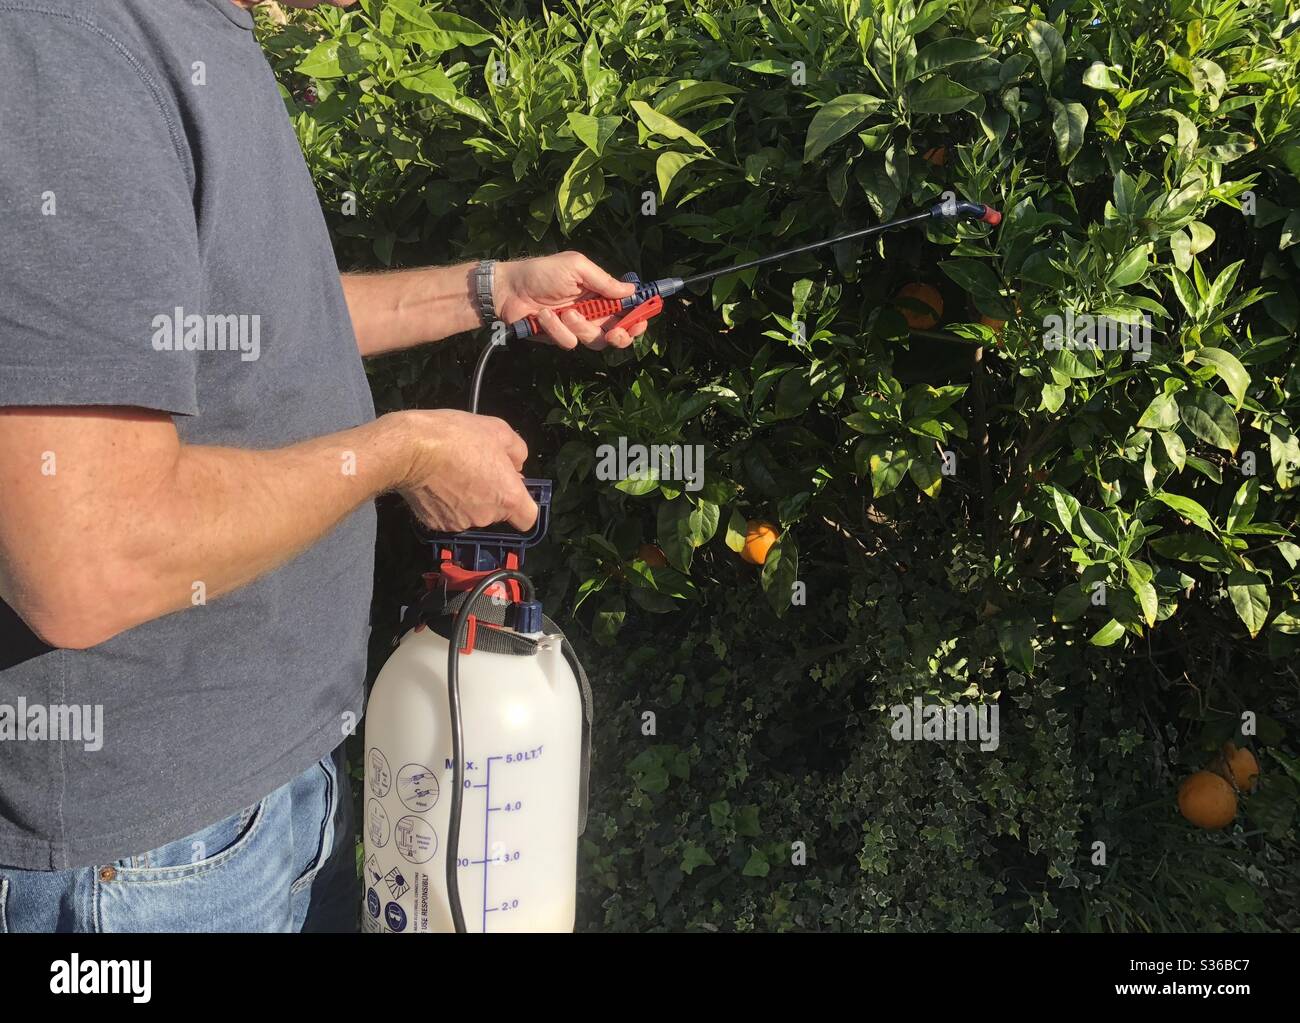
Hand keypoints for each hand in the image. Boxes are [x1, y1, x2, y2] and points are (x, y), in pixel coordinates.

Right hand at [389, 410, 536, 531]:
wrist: (410, 449)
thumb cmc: (457, 436)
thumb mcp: (498, 430)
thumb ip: (517, 451)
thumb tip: (516, 465)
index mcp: (508, 496)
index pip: (528, 519)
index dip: (522, 505)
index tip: (511, 489)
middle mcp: (487, 517)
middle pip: (498, 513)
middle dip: (491, 494)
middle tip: (476, 468)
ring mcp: (461, 523)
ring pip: (473, 514)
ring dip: (468, 498)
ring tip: (453, 472)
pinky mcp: (436, 524)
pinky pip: (449, 515)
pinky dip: (446, 503)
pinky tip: (438, 482)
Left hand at [495, 252, 649, 350]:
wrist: (509, 289)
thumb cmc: (543, 272)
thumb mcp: (576, 268)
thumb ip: (604, 281)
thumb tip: (632, 290)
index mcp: (600, 292)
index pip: (627, 308)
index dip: (638, 316)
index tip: (642, 320)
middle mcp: (593, 312)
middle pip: (619, 333)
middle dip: (621, 335)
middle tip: (614, 333)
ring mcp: (577, 327)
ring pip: (595, 340)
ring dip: (581, 327)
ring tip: (564, 313)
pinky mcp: (561, 338)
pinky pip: (570, 342)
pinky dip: (557, 329)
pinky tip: (543, 316)